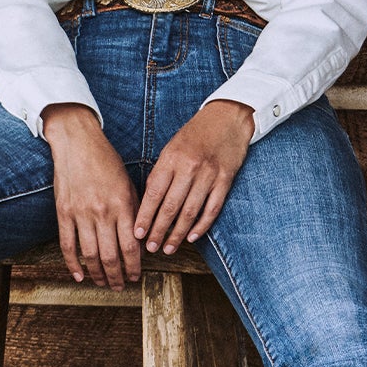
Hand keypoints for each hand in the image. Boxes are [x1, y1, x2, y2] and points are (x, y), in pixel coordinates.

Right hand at [42, 103, 141, 289]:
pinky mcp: (64, 212)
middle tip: (121, 286)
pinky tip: (80, 275)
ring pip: (90, 255)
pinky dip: (73, 264)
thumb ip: (134, 211)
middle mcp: (102, 212)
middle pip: (111, 256)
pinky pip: (68, 245)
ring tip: (103, 283)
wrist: (78, 142)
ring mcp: (81, 213)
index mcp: (122, 205)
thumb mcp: (128, 184)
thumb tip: (139, 240)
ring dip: (98, 274)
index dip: (134, 267)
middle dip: (118, 276)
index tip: (136, 276)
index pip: (131, 247)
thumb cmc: (106, 161)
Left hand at [133, 100, 253, 255]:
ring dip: (178, 234)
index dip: (145, 216)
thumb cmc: (196, 134)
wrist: (229, 117)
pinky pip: (211, 209)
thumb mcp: (172, 147)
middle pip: (170, 207)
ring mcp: (209, 175)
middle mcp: (189, 167)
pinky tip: (191, 237)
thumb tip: (148, 203)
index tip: (137, 233)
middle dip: (158, 231)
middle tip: (151, 248)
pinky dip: (202, 226)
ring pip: (190, 212)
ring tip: (168, 248)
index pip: (154, 193)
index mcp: (171, 158)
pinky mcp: (225, 180)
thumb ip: (162, 172)